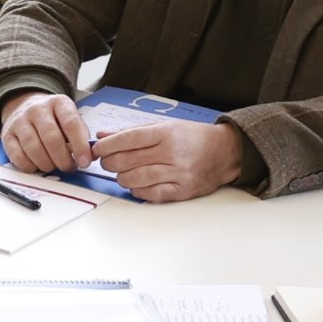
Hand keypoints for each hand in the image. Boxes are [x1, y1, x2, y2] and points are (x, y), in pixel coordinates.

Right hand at [0, 92, 92, 175]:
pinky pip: (18, 156)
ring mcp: (20, 121)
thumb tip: (88, 156)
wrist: (24, 106)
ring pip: (34, 148)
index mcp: (58, 103)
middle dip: (63, 159)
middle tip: (68, 167)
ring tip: (53, 167)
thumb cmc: (53, 118)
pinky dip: (30, 166)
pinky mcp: (7, 134)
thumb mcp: (70, 118)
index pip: (71, 123)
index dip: (79, 146)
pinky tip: (37, 166)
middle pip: (51, 138)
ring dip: (46, 164)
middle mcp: (37, 109)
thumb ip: (81, 135)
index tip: (84, 162)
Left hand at [94, 116, 246, 202]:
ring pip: (135, 179)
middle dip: (109, 162)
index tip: (97, 149)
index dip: (107, 146)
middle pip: (126, 160)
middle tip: (107, 162)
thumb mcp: (165, 126)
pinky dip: (137, 191)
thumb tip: (103, 136)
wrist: (225, 152)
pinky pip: (150, 194)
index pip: (128, 139)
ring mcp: (178, 173)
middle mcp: (172, 152)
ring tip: (123, 173)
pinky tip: (137, 185)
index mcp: (166, 133)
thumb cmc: (193, 138)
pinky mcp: (182, 191)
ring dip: (122, 177)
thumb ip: (133, 132)